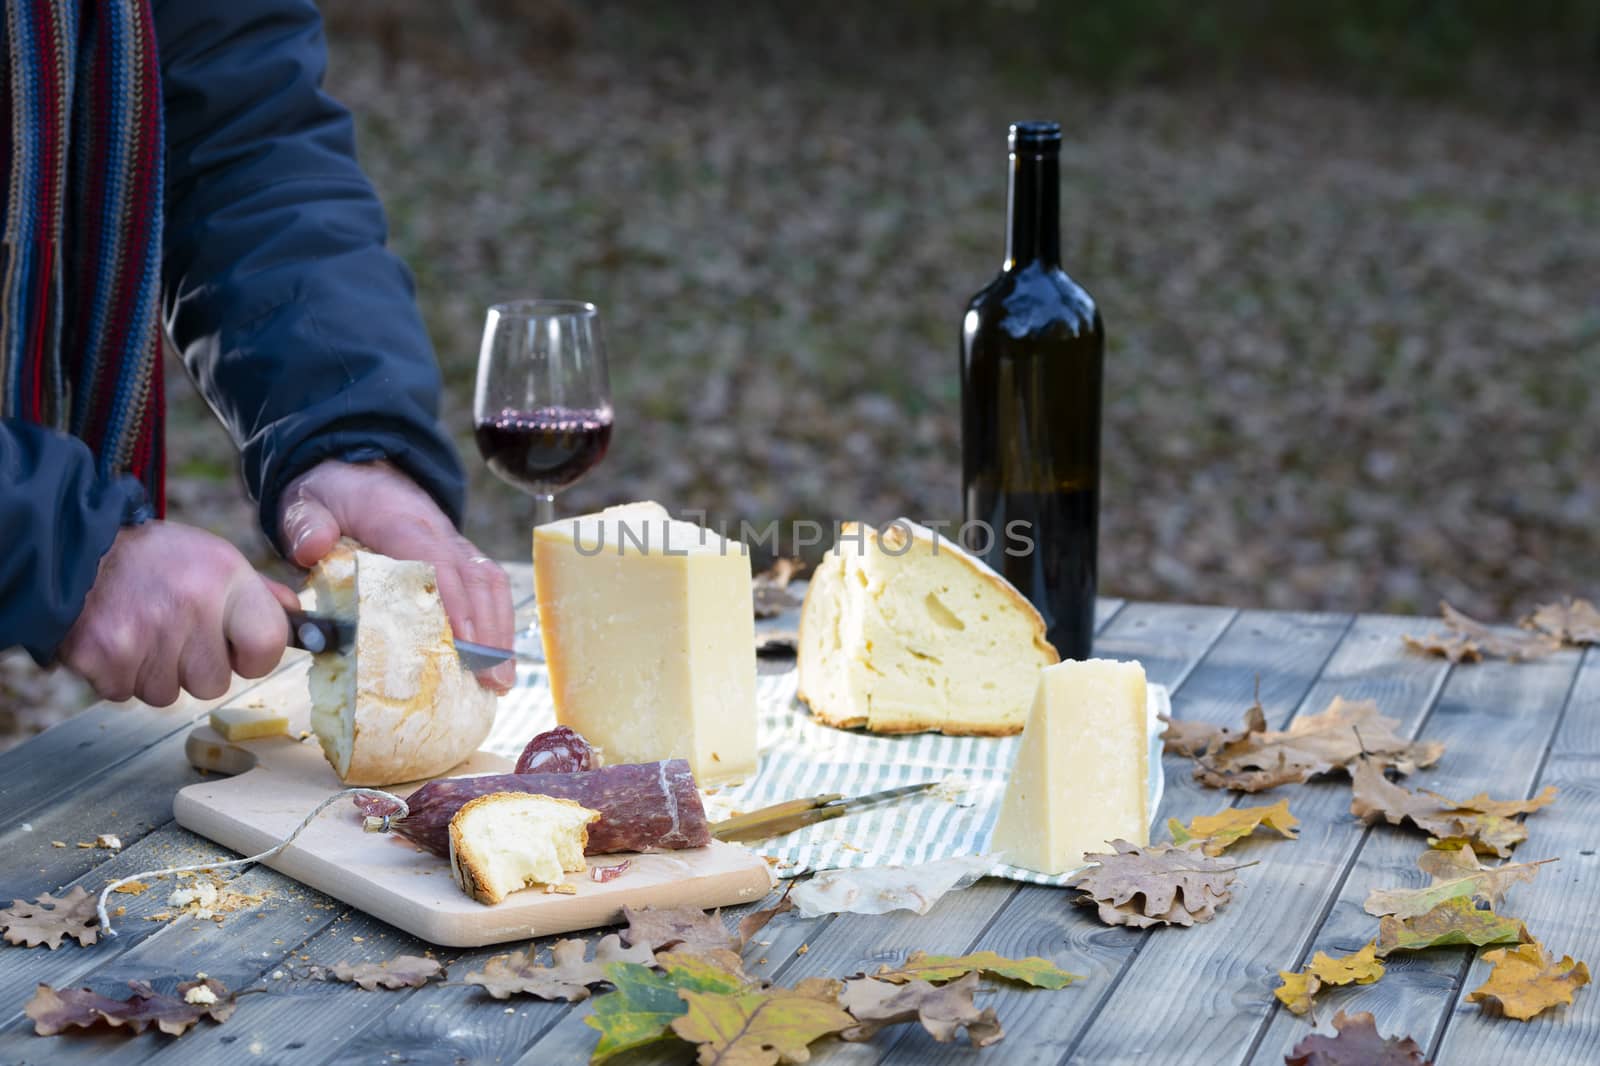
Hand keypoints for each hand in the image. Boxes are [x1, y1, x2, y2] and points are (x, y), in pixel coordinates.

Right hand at [61, 523, 298, 705]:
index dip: (256, 656)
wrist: (73, 547)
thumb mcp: (213, 558)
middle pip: (215, 683)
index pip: (270, 644)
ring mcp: (145, 634)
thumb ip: (258, 594)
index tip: (239, 648)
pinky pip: (126, 693)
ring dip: (155, 673)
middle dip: (196, 667)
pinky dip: (119, 675)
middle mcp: (190, 605)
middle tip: (173, 630)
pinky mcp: (103, 656)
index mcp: (225, 576)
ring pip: (169, 694)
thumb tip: (299, 621)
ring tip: (140, 629)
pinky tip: (115, 639)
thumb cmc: (154, 559)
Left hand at [278, 460, 514, 692]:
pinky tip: (496, 659)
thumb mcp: (304, 503)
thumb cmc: (331, 497)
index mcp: (399, 520)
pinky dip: (497, 623)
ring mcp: (453, 543)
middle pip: (475, 578)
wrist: (352, 471)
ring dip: (499, 631)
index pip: (435, 560)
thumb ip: (305, 524)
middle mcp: (437, 530)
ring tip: (501, 680)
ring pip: (489, 582)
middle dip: (487, 631)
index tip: (464, 644)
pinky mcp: (458, 557)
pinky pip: (488, 586)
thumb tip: (313, 549)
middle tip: (492, 680)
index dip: (454, 602)